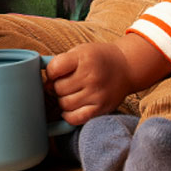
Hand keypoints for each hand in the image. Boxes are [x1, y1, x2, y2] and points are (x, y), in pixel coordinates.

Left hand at [45, 34, 170, 124]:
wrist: (126, 66)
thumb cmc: (97, 58)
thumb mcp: (79, 51)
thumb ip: (61, 62)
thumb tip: (44, 81)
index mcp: (83, 58)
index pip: (53, 69)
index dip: (50, 72)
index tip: (55, 72)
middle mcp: (91, 76)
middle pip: (58, 88)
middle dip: (56, 87)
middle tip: (62, 84)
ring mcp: (97, 94)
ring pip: (65, 104)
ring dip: (62, 101)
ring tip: (69, 94)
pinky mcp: (101, 108)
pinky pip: (76, 118)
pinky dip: (68, 115)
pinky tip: (70, 108)